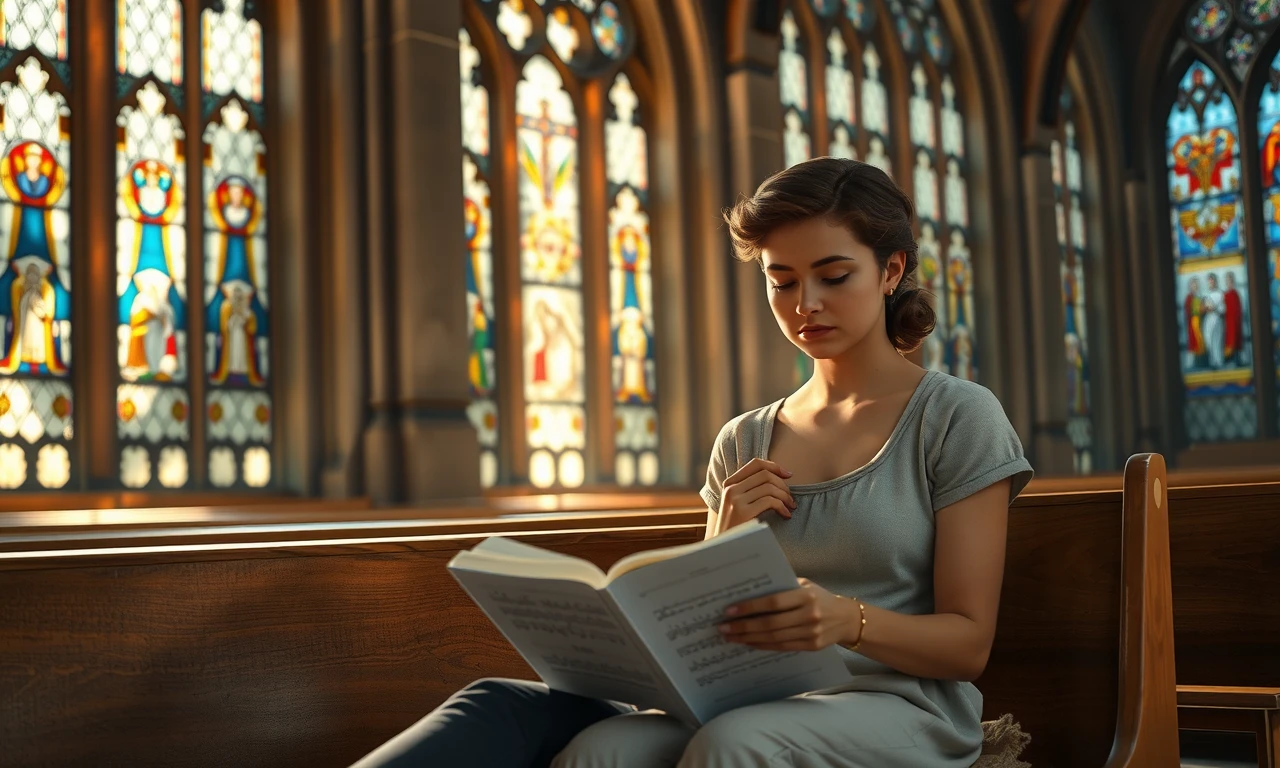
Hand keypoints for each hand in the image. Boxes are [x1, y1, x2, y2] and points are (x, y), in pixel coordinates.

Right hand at [714, 458, 795, 534]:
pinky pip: (770, 501)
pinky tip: (785, 515)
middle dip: (783, 485)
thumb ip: (752, 490)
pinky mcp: (743, 512)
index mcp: (729, 484)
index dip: (775, 466)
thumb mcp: (740, 505)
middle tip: (791, 499)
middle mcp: (731, 489)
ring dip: (785, 497)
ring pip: (770, 487)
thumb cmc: (737, 528)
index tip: (789, 475)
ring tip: (790, 507)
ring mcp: (735, 500)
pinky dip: (782, 507)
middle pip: (765, 475)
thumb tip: (779, 477)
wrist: (723, 549)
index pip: (755, 464)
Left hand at [717, 578, 858, 651]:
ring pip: (773, 638)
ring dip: (748, 638)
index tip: (729, 610)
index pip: (773, 602)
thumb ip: (782, 587)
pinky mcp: (811, 646)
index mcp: (806, 596)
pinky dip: (763, 645)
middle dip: (743, 626)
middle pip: (770, 623)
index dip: (750, 607)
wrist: (847, 619)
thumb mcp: (804, 585)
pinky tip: (748, 643)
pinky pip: (781, 647)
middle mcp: (809, 615)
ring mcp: (811, 633)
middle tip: (723, 628)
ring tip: (731, 637)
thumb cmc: (819, 597)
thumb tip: (749, 588)